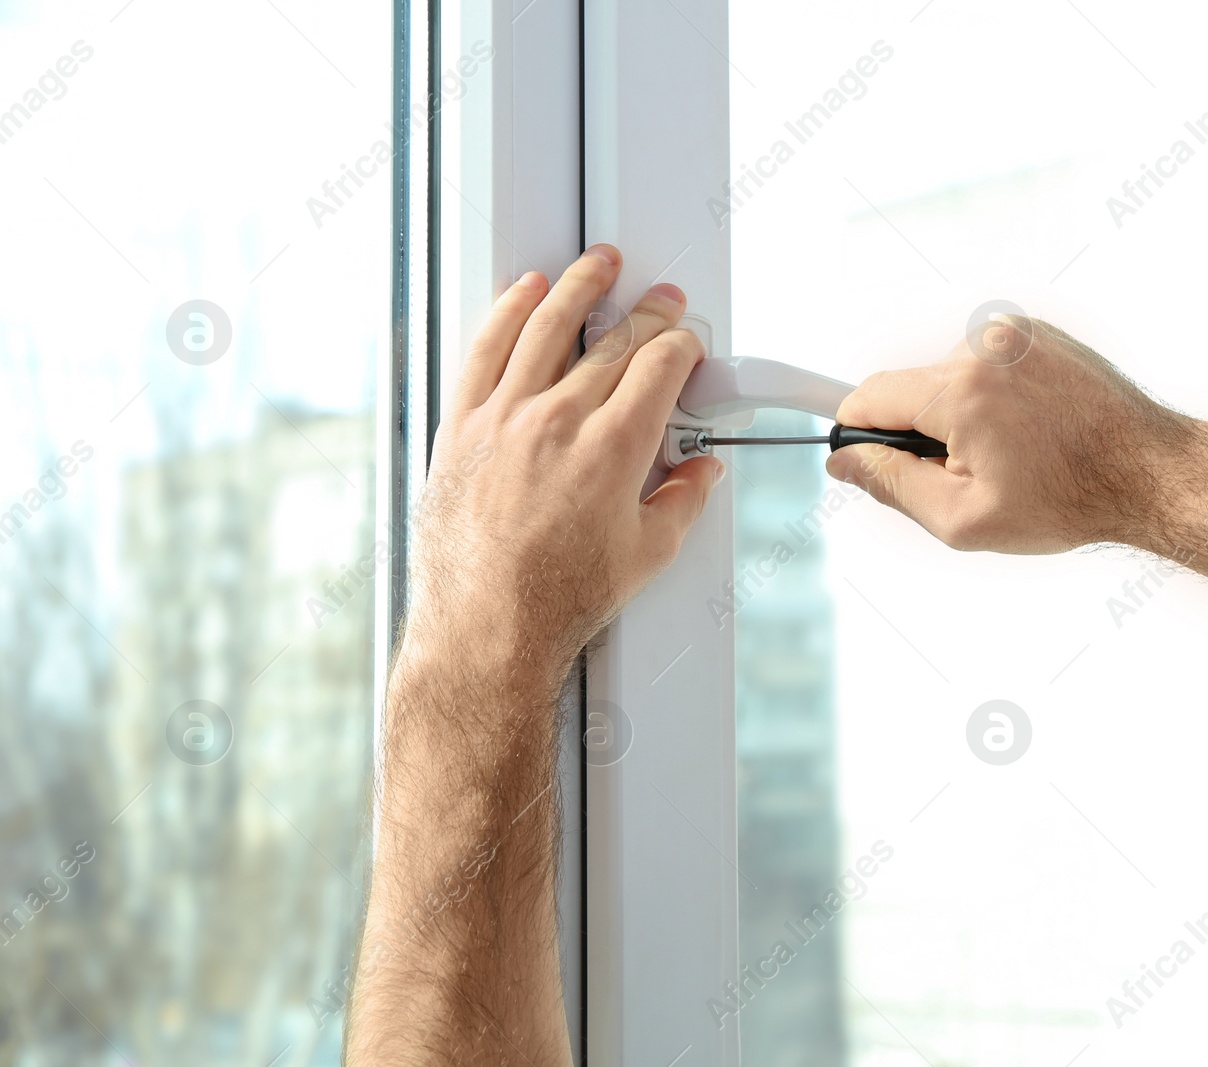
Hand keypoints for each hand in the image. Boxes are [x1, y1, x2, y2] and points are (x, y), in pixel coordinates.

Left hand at [398, 245, 723, 692]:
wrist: (487, 626)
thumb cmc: (559, 599)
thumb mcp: (647, 554)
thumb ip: (683, 502)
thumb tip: (700, 474)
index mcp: (613, 449)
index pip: (659, 366)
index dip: (682, 344)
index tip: (687, 343)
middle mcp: (559, 421)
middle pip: (614, 341)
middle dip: (647, 313)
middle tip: (662, 300)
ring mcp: (505, 418)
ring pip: (547, 325)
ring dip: (579, 286)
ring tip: (598, 264)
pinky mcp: (462, 426)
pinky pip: (485, 349)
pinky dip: (507, 311)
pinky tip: (524, 292)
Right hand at [824, 317, 1197, 553]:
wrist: (1150, 472)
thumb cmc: (1068, 500)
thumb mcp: (963, 519)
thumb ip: (893, 484)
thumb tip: (847, 460)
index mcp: (961, 390)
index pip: (868, 396)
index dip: (855, 431)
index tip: (854, 452)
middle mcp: (984, 347)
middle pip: (909, 387)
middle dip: (919, 432)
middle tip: (964, 474)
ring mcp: (1014, 333)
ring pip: (947, 377)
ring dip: (958, 414)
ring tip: (1011, 452)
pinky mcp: (1037, 332)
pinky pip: (984, 364)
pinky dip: (990, 396)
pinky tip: (1028, 429)